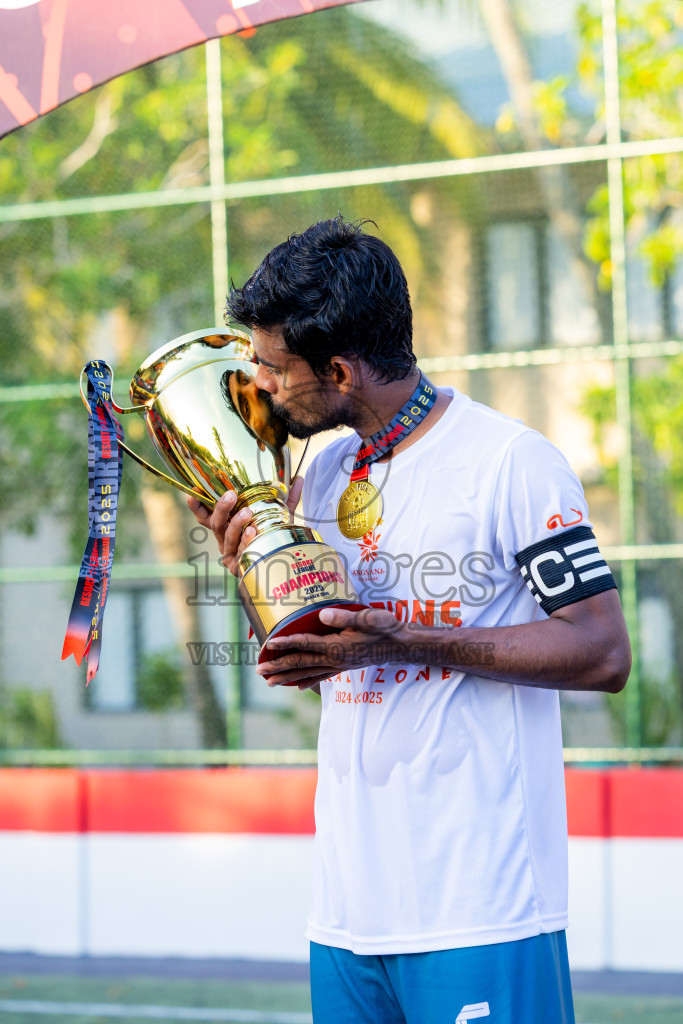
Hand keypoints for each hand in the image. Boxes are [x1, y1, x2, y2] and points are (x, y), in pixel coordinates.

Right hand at [186, 476, 303, 576]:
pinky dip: (246, 541)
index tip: (192, 492)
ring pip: (227, 537)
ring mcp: (231, 554)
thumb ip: (286, 499)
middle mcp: (225, 540)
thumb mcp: (278, 517)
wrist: (283, 565)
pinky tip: (253, 532)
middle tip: (231, 495)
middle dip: (221, 508)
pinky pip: (241, 553)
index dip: (197, 506)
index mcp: (227, 527)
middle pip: (215, 523)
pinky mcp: (239, 567)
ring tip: (247, 512)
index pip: (206, 516)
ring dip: (235, 523)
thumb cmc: (273, 538)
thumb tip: (298, 478)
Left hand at [257, 605, 406, 685]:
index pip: (305, 644)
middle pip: (300, 662)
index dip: (286, 643)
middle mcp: (334, 659)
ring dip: (287, 676)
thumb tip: (321, 615)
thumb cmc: (385, 628)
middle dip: (278, 666)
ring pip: (307, 672)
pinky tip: (297, 686)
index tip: (268, 644)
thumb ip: (344, 618)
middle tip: (259, 670)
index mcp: (337, 646)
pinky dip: (307, 680)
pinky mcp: (343, 667)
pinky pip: (320, 676)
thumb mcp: (368, 618)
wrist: (401, 645)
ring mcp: (338, 665)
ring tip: (269, 681)